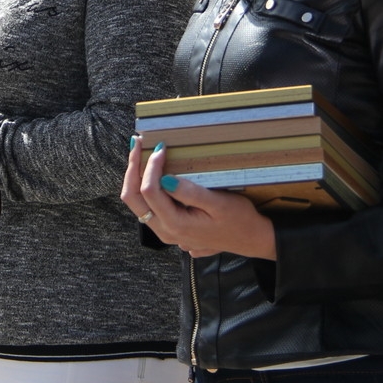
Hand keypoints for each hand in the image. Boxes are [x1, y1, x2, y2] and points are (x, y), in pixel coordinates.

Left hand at [121, 137, 276, 259]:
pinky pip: (146, 206)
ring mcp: (165, 231)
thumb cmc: (238, 219)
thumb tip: (164, 179)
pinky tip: (151, 170)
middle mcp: (165, 231)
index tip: (161, 147)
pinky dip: (143, 186)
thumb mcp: (219, 203)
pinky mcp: (168, 227)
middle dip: (133, 168)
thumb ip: (190, 193)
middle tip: (138, 143)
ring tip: (140, 152)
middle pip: (133, 199)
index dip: (151, 166)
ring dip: (135, 176)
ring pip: (137, 204)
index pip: (149, 191)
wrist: (250, 239)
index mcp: (176, 225)